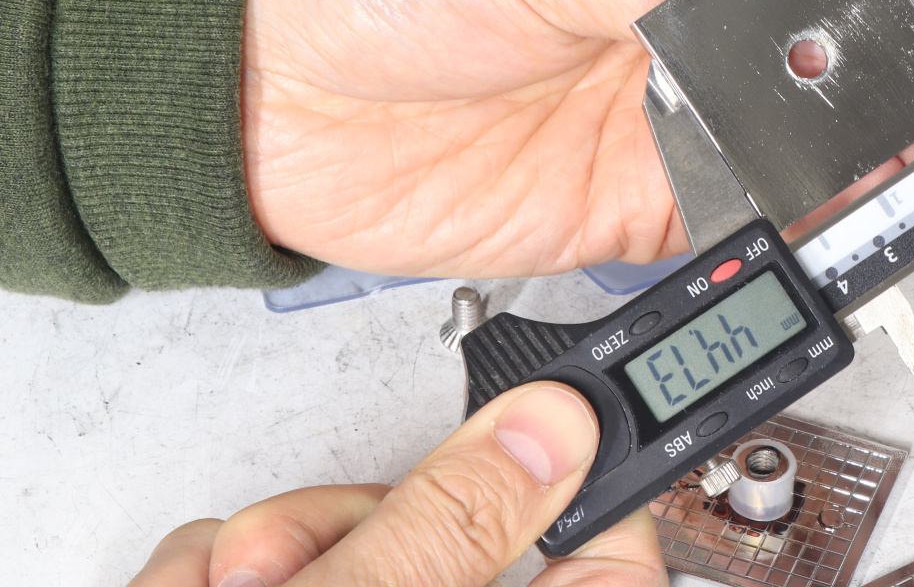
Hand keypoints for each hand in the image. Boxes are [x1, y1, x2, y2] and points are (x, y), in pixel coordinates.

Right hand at [127, 381, 663, 586]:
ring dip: (272, 554)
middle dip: (358, 522)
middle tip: (280, 557)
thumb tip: (551, 432)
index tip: (536, 429)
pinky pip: (278, 565)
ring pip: (357, 539)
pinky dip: (217, 576)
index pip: (609, 566)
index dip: (573, 492)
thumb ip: (451, 527)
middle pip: (457, 532)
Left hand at [243, 0, 913, 277]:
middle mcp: (684, 23)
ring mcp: (664, 118)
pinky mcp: (631, 206)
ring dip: (848, 170)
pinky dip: (781, 235)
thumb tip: (788, 26)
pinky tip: (813, 235)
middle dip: (886, 88)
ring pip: (794, 147)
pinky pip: (732, 224)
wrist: (267, 92)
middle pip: (825, 55)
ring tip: (897, 188)